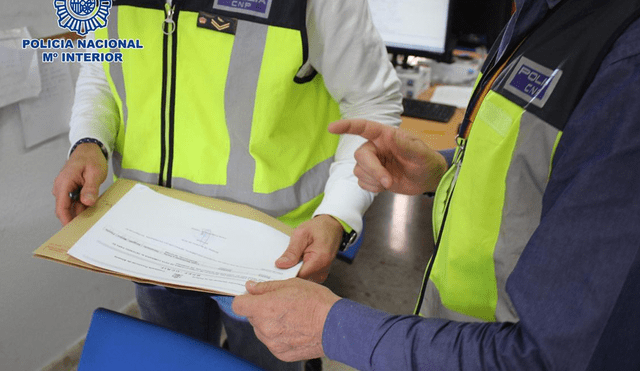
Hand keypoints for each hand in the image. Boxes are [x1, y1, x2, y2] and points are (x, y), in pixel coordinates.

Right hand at [52, 143, 107, 224]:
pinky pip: (75, 202)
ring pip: (71, 206)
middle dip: (75, 219)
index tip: (73, 231)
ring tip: (94, 222)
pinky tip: (94, 211)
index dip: (66, 220)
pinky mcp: (71, 189)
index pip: (61, 207)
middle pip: (66, 209)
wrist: (89, 148)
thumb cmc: (91, 158)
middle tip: (88, 230)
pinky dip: (83, 206)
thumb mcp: (94, 172)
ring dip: (81, 213)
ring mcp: (65, 189)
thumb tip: (86, 202)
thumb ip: (90, 188)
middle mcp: (61, 187)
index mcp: (64, 183)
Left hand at [232, 278, 340, 361]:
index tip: (252, 297)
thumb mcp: (291, 284)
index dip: (245, 299)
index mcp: (264, 308)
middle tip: (280, 304)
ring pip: (262, 330)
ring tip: (291, 317)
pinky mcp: (281, 354)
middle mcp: (265, 328)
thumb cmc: (316, 302)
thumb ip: (266, 287)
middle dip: (261, 310)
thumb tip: (251, 287)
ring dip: (270, 323)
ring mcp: (272, 343)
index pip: (238, 305)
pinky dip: (279, 336)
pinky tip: (294, 328)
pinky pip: (273, 342)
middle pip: (251, 317)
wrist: (335, 326)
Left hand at [275, 215, 342, 282]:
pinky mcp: (320, 275)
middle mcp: (323, 271)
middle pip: (299, 280)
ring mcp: (322, 275)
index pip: (297, 276)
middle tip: (277, 265)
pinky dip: (298, 272)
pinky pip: (305, 278)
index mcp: (319, 260)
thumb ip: (292, 251)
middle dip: (287, 274)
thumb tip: (280, 265)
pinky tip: (295, 264)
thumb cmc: (318, 228)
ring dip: (293, 273)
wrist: (332, 227)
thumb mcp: (301, 234)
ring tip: (289, 261)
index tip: (274, 271)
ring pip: (302, 281)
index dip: (284, 274)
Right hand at [329, 119, 447, 194]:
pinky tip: (386, 186)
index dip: (346, 126)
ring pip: (358, 170)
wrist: (427, 180)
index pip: (363, 127)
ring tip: (390, 181)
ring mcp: (373, 162)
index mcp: (385, 136)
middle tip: (388, 181)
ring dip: (374, 180)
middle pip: (360, 155)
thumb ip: (405, 145)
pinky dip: (373, 187)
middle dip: (372, 170)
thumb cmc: (426, 161)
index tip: (332, 128)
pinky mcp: (372, 177)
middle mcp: (376, 147)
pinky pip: (361, 182)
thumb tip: (390, 135)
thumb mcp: (421, 153)